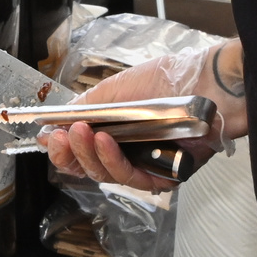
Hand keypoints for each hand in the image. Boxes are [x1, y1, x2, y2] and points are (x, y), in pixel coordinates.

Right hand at [40, 48, 237, 192]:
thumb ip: (87, 107)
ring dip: (88, 155)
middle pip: (89, 167)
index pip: (82, 150)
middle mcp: (130, 151)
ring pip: (107, 174)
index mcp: (116, 131)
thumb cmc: (168, 79)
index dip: (62, 148)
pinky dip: (114, 161)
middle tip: (59, 137)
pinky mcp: (165, 176)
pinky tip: (104, 142)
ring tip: (78, 133)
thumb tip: (55, 122)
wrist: (208, 82)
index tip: (48, 137)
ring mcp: (147, 165)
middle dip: (69, 154)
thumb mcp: (117, 88)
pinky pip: (134, 177)